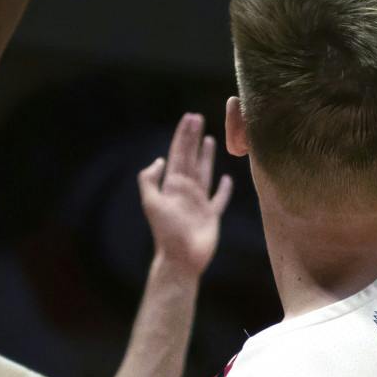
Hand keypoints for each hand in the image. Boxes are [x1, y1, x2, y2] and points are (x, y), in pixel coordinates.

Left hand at [137, 113, 232, 276]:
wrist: (180, 259)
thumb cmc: (166, 233)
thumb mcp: (152, 203)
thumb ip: (150, 180)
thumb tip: (159, 160)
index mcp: (173, 185)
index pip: (179, 153)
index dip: (183, 135)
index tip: (189, 118)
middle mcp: (186, 190)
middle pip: (191, 158)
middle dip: (193, 138)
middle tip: (198, 119)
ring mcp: (199, 202)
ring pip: (204, 173)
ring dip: (206, 156)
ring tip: (210, 140)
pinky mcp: (211, 216)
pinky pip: (219, 199)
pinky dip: (223, 189)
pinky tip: (226, 179)